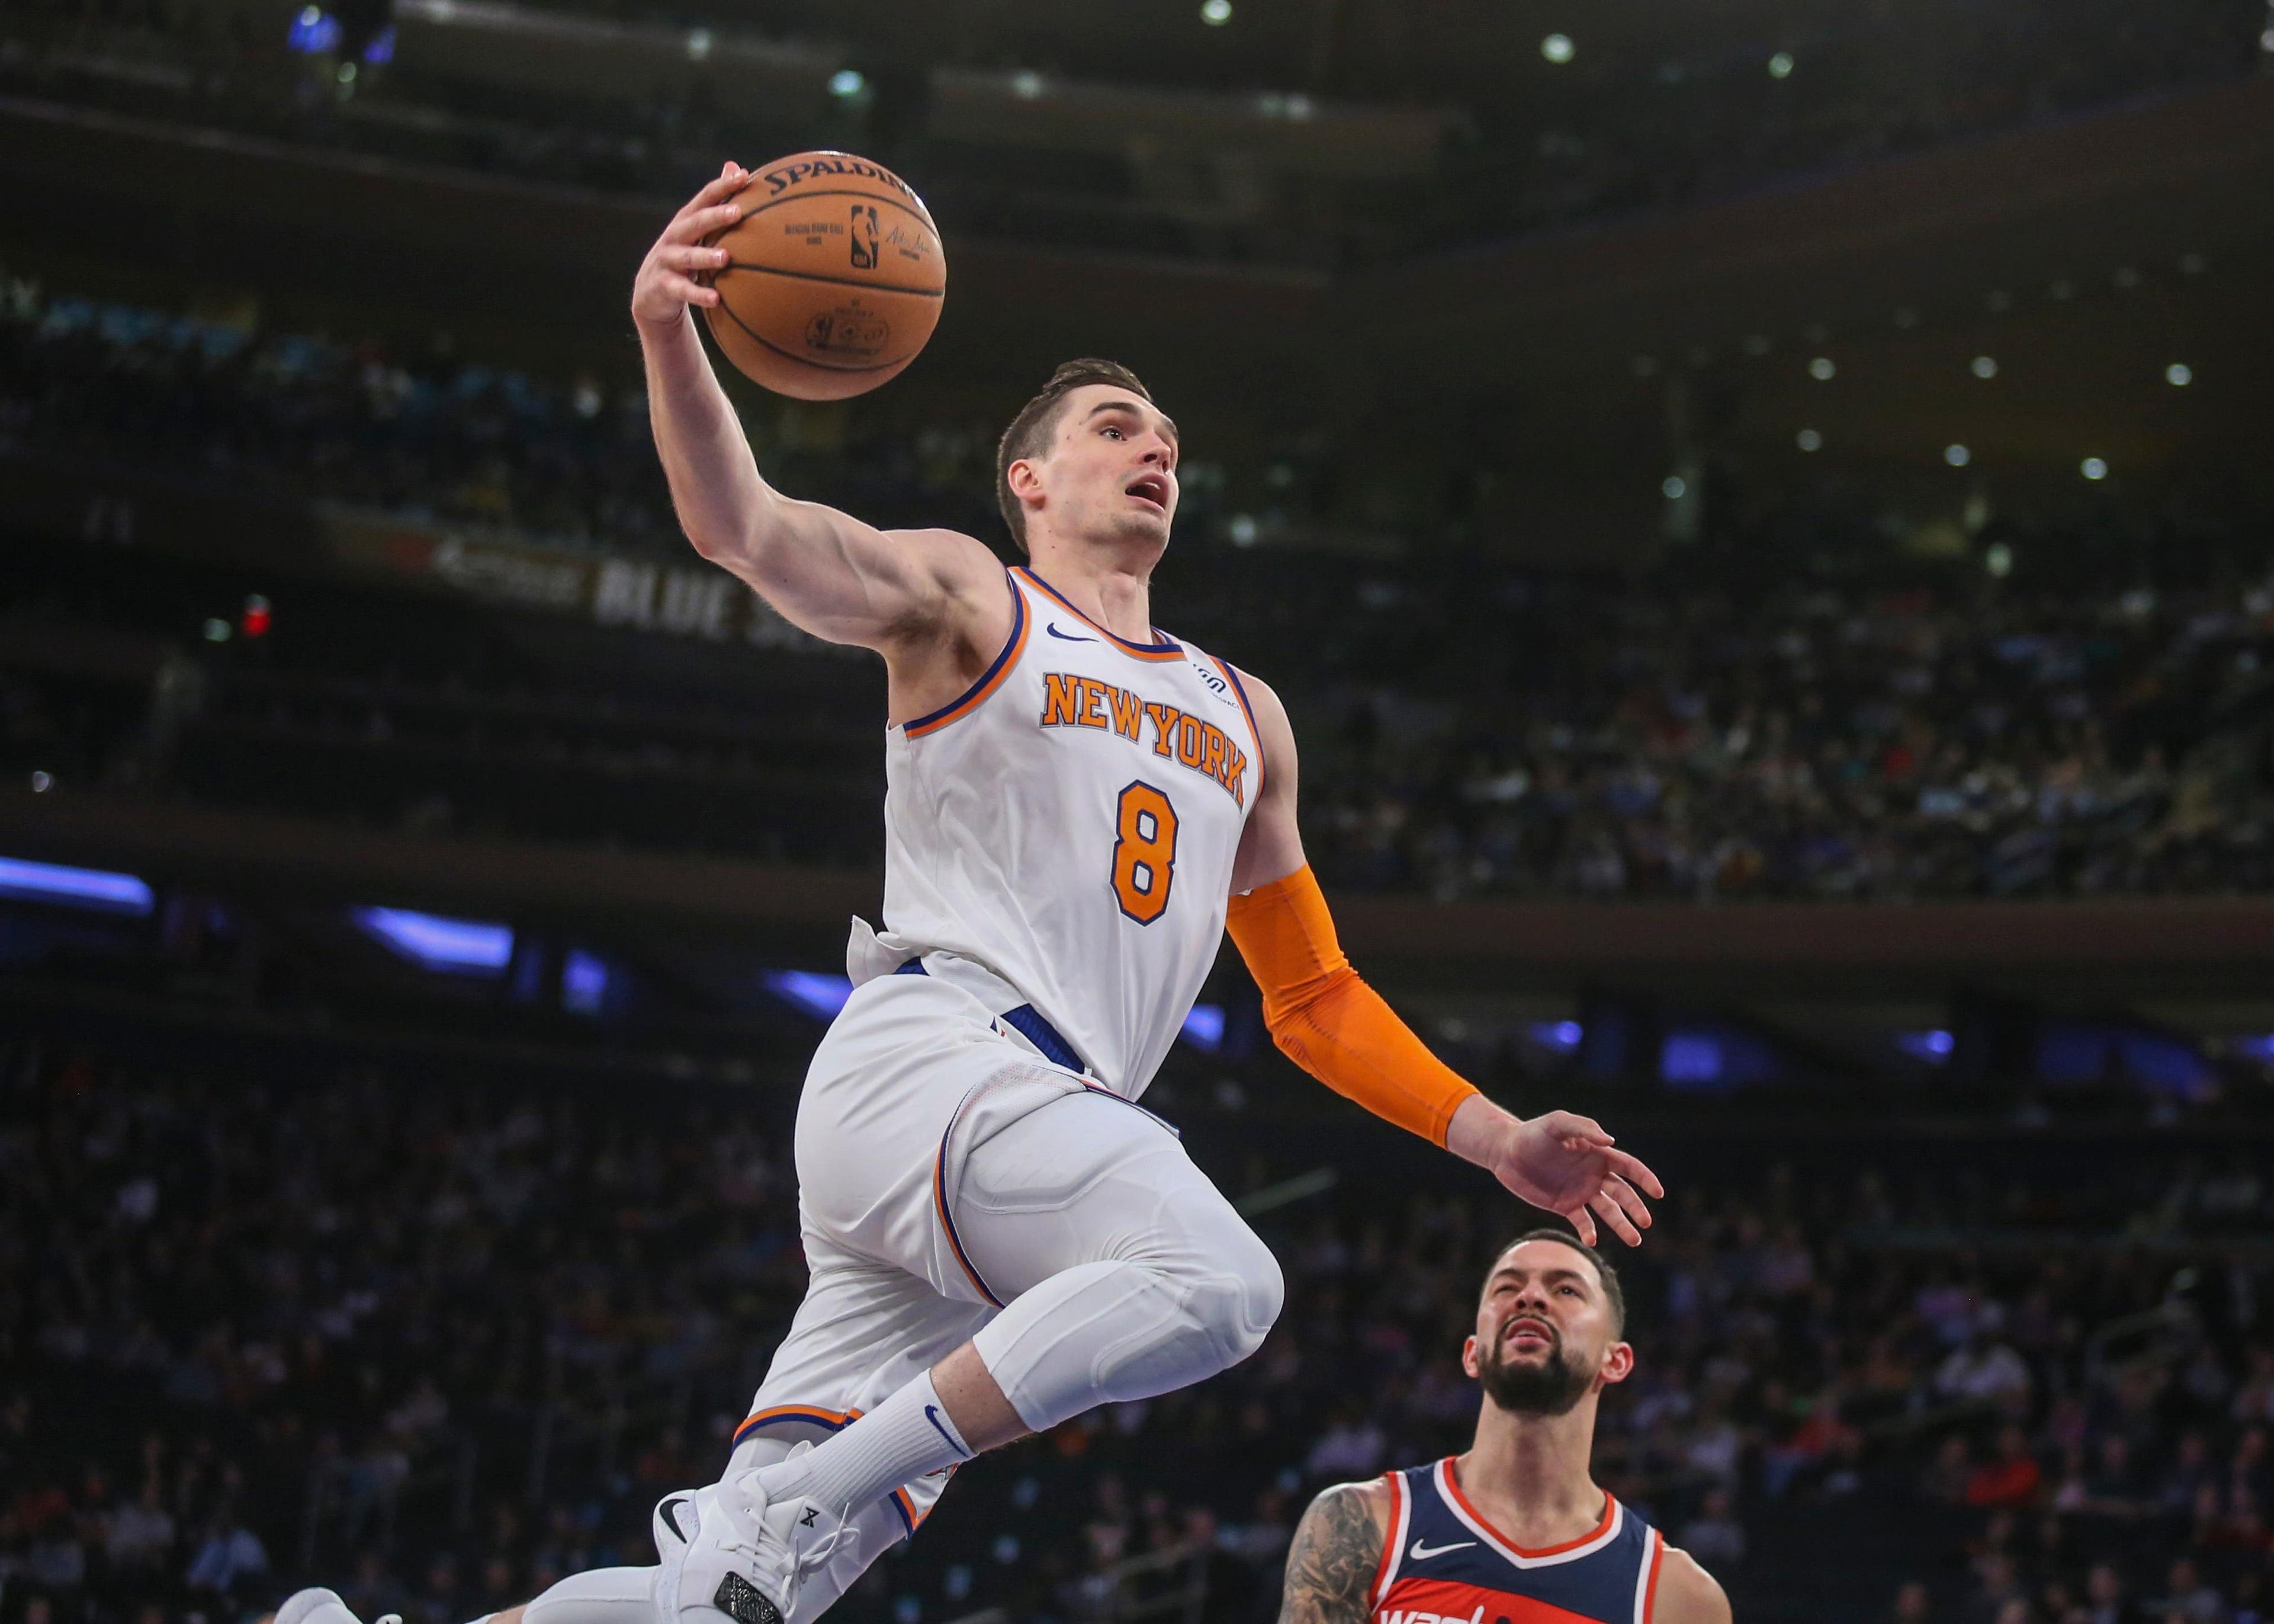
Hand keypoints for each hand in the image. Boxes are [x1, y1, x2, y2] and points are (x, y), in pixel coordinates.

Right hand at [631, 161, 748, 331]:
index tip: (744, 177)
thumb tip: (737, 167)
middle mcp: (675, 236)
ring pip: (687, 257)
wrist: (652, 294)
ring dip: (706, 256)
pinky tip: (716, 299)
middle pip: (696, 223)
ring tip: (726, 257)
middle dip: (715, 217)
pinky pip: (683, 291)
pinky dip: (699, 294)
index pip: (705, 198)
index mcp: (686, 221)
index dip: (723, 186)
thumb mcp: (696, 230)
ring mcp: (667, 261)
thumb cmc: (684, 256)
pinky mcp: (664, 286)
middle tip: (738, 213)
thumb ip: (715, 202)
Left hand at [1448, 1098, 1662, 1247]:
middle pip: (1622, 1193)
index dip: (1645, 1179)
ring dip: (1622, 1225)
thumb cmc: (1533, 1133)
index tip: (1657, 1193)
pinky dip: (1589, 1232)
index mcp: (1597, 1154)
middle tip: (1645, 1222)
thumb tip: (1610, 1141)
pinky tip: (1591, 1239)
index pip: (1629, 1167)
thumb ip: (1583, 1128)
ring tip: (1634, 1240)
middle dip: (1636, 1208)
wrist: (1506, 1152)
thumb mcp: (1557, 1124)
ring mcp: (1580, 1191)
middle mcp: (1594, 1174)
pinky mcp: (1564, 1206)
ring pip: (1608, 1211)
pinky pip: (1583, 1222)